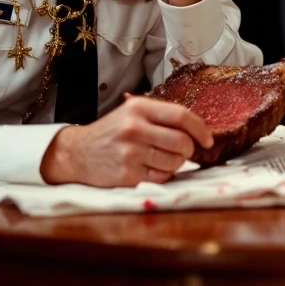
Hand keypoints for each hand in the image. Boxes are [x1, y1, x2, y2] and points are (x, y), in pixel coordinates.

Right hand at [40, 95, 213, 186]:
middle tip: (185, 151)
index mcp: (139, 108)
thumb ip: (161, 117)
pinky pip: (161, 177)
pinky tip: (151, 169)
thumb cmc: (110, 132)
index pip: (181, 116)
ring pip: (174, 162)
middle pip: (182, 142)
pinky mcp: (128, 174)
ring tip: (163, 159)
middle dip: (189, 150)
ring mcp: (131, 152)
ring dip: (176, 163)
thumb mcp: (131, 113)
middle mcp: (135, 128)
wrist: (77, 153)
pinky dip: (163, 175)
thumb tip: (197, 130)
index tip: (208, 139)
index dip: (200, 128)